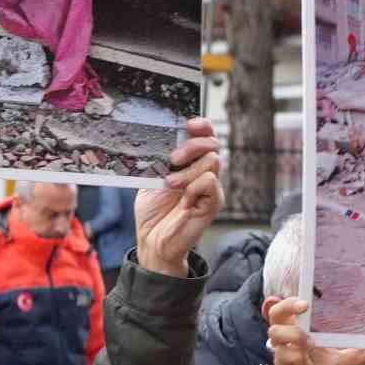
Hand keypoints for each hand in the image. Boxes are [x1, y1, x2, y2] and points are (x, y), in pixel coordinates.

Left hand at [135, 118, 221, 275]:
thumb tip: (157, 138)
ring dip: (187, 171)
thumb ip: (158, 159)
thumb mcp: (150, 179)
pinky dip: (194, 186)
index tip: (189, 124)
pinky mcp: (214, 202)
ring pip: (212, 161)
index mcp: (190, 162)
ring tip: (170, 185)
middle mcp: (203, 171)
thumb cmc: (152, 212)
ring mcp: (211, 187)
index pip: (205, 134)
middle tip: (171, 160)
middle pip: (212, 143)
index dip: (202, 125)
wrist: (152, 241)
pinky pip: (210, 181)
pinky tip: (183, 200)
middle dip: (191, 146)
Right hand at [265, 298, 342, 364]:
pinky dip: (291, 355)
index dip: (291, 300)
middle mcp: (287, 338)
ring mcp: (281, 351)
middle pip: (275, 312)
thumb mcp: (342, 364)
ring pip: (275, 331)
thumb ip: (361, 356)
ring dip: (292, 333)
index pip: (288, 308)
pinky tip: (300, 360)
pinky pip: (281, 355)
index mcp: (299, 330)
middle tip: (303, 306)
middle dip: (287, 306)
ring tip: (306, 341)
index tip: (306, 301)